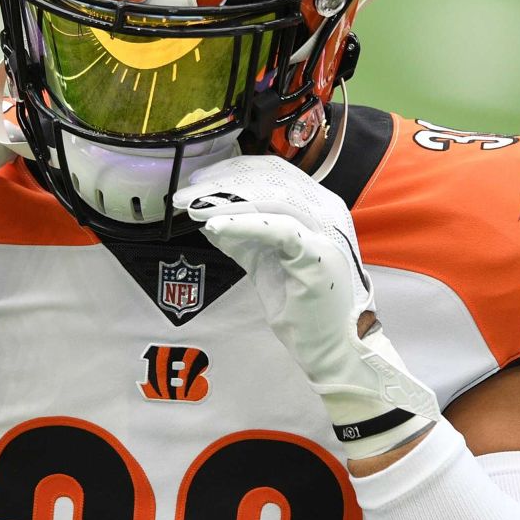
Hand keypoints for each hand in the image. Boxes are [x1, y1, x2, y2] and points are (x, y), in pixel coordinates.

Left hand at [173, 156, 439, 458]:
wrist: (336, 348)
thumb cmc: (305, 308)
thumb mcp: (266, 263)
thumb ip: (243, 238)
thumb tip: (208, 216)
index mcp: (318, 206)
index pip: (271, 172)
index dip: (230, 172)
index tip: (197, 180)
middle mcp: (326, 210)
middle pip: (267, 179)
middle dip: (219, 183)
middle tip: (184, 194)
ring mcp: (326, 230)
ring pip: (268, 198)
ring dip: (223, 201)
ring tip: (191, 207)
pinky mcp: (319, 253)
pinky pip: (276, 228)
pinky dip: (241, 223)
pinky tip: (213, 226)